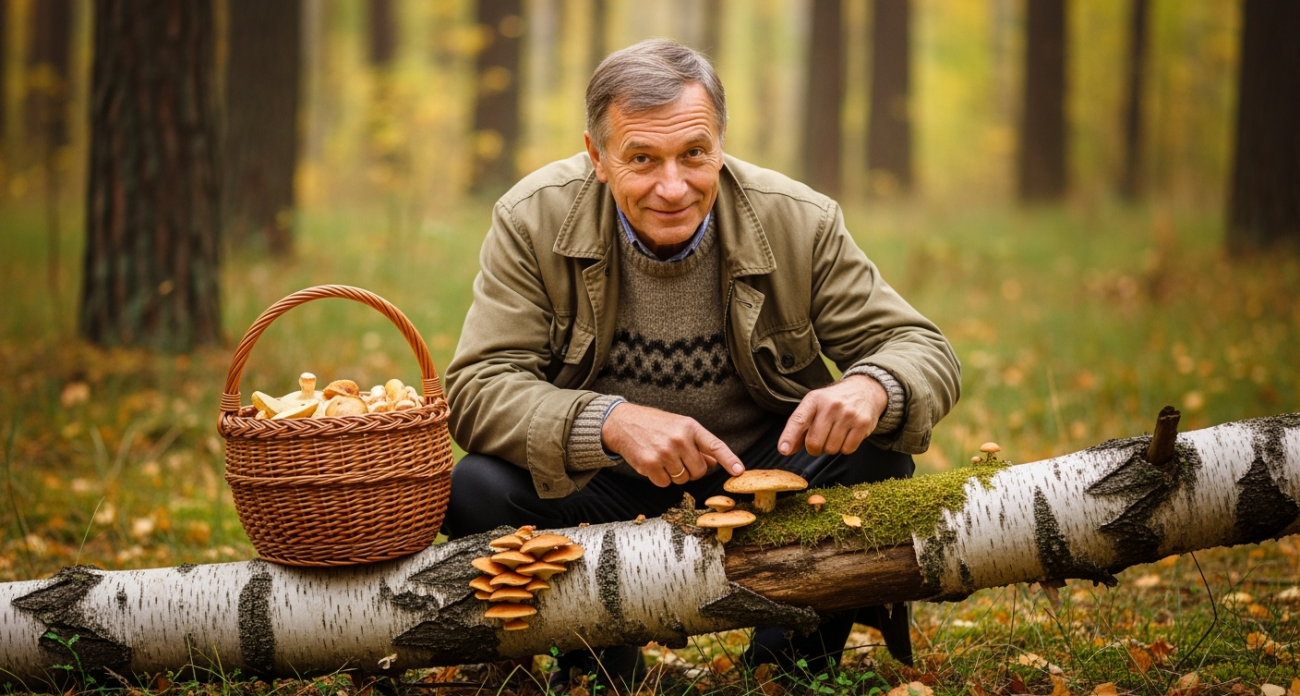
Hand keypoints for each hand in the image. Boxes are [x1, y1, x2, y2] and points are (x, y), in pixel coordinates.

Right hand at [602, 402, 744, 486]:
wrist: (622, 423)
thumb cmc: (654, 425)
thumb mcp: (678, 427)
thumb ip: (697, 445)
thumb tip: (714, 462)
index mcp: (690, 427)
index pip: (715, 445)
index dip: (729, 460)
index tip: (739, 471)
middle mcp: (679, 439)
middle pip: (699, 471)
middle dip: (691, 470)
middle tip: (679, 459)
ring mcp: (665, 452)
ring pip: (682, 479)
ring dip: (675, 475)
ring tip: (663, 458)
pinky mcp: (650, 465)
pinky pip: (665, 484)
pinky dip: (660, 479)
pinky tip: (653, 464)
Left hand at [779, 374, 886, 456]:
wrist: (865, 389)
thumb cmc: (833, 402)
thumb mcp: (814, 406)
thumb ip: (798, 427)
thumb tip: (786, 450)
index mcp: (814, 399)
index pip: (798, 420)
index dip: (789, 436)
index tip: (783, 450)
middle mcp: (831, 405)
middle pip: (814, 442)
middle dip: (814, 448)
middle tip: (819, 441)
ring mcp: (848, 414)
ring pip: (831, 449)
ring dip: (831, 447)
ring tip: (835, 433)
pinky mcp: (863, 424)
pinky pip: (847, 450)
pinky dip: (845, 448)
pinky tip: (847, 435)